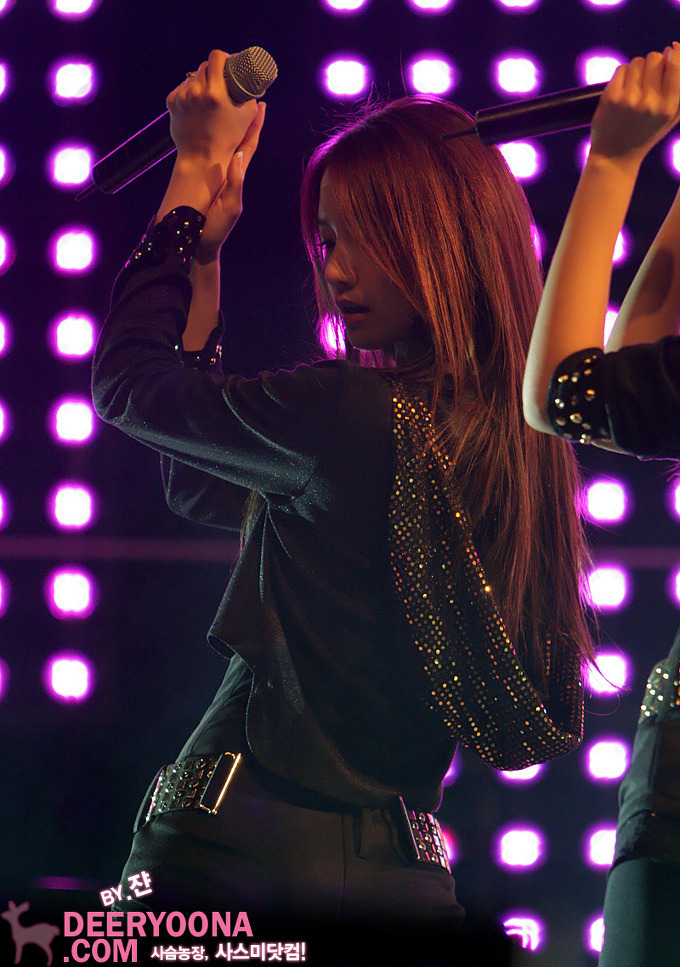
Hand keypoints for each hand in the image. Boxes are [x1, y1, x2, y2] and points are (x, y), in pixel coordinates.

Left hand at [166, 50, 258, 165]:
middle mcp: (196, 92)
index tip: (227, 63)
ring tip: (207, 96)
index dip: (223, 58)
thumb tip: (253, 86)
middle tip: (219, 81)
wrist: (202, 158)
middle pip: (204, 65)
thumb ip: (251, 97)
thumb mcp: (246, 117)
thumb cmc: (228, 139)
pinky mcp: (172, 102)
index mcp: (215, 93)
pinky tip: (196, 103)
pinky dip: (189, 92)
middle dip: (213, 70)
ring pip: (192, 77)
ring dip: (200, 81)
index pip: (216, 57)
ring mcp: (182, 97)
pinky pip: (181, 88)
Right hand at [194, 102, 265, 262]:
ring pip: (223, 142)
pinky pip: (208, 152)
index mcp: (237, 175)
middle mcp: (228, 171)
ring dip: (225, 122)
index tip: (260, 104)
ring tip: (225, 102)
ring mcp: (216, 174)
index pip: (249, 145)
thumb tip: (238, 156)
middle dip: (242, 117)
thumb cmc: (217, 228)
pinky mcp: (204, 177)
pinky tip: (204, 125)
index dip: (255, 125)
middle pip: (238, 138)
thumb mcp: (230, 206)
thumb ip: (235, 183)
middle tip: (244, 94)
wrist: (199, 243)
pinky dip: (209, 136)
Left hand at [590, 44, 679, 169]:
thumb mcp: (670, 117)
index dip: (675, 53)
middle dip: (653, 63)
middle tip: (647, 79)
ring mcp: (630, 99)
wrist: (614, 157)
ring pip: (637, 62)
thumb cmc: (645, 134)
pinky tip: (622, 90)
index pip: (676, 66)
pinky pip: (621, 69)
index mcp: (668, 108)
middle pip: (655, 58)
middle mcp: (650, 103)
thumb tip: (678, 47)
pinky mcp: (611, 97)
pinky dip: (622, 75)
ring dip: (636, 70)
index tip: (672, 49)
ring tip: (633, 89)